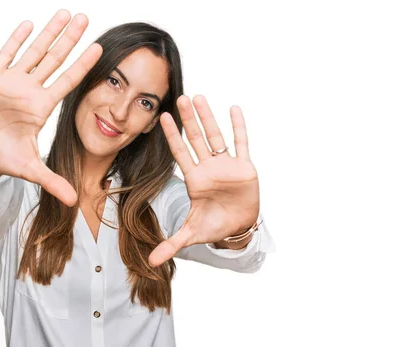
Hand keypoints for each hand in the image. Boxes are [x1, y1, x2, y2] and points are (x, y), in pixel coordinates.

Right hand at [0, 10, 101, 205]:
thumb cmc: (4, 158)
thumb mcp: (30, 168)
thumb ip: (52, 181)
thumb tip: (74, 201)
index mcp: (42, 106)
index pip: (68, 81)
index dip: (83, 65)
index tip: (101, 49)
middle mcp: (30, 90)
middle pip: (55, 59)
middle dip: (70, 39)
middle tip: (85, 18)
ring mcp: (11, 81)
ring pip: (33, 51)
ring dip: (48, 33)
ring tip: (65, 13)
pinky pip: (5, 53)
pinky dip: (15, 39)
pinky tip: (28, 23)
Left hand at [148, 95, 259, 266]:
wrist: (239, 228)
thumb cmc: (214, 226)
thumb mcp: (192, 234)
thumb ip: (172, 244)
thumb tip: (151, 262)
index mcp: (194, 179)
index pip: (180, 153)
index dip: (172, 136)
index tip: (162, 118)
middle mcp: (208, 168)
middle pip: (196, 139)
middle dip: (188, 120)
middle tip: (179, 97)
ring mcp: (226, 165)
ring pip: (216, 136)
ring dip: (208, 117)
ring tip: (199, 97)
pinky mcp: (244, 167)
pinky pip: (241, 143)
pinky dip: (238, 127)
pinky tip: (233, 109)